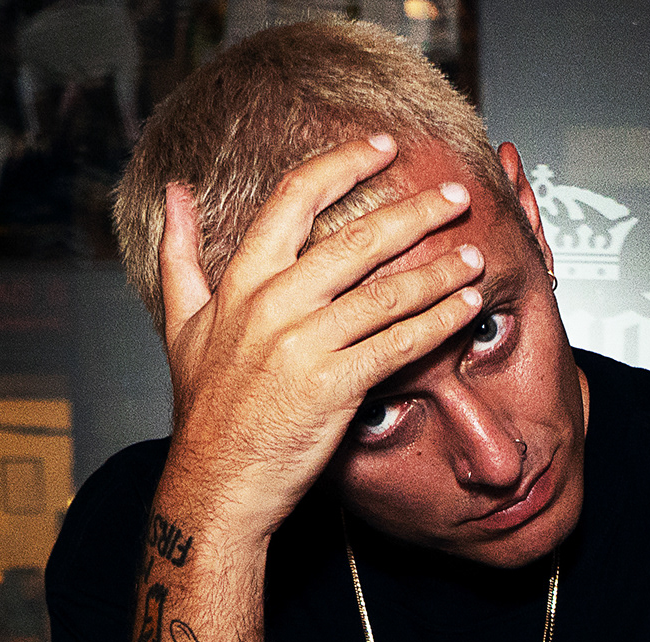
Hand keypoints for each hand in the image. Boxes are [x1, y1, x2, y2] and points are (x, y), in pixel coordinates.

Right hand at [159, 134, 486, 535]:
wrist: (215, 485)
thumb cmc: (205, 411)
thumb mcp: (179, 323)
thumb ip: (178, 253)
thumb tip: (175, 193)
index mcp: (240, 283)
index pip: (293, 199)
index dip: (341, 164)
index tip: (380, 146)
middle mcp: (271, 306)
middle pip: (354, 240)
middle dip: (414, 212)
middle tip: (455, 195)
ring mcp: (302, 346)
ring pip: (384, 292)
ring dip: (438, 270)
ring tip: (474, 254)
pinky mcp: (332, 387)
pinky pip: (397, 344)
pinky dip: (437, 323)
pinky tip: (465, 308)